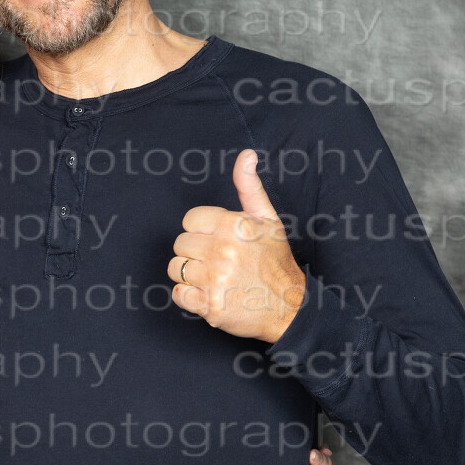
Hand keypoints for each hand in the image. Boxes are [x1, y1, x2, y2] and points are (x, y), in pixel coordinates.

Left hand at [169, 148, 305, 342]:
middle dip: (195, 252)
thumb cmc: (275, 263)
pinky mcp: (210, 306)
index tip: (217, 241)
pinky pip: (178, 295)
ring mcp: (216, 280)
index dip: (201, 231)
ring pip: (175, 268)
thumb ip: (250, 187)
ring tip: (213, 278)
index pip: (190, 220)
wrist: (289, 308)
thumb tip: (246, 155)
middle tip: (217, 261)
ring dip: (190, 275)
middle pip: (180, 244)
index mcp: (234, 225)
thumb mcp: (268, 219)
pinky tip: (208, 294)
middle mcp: (223, 250)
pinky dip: (189, 297)